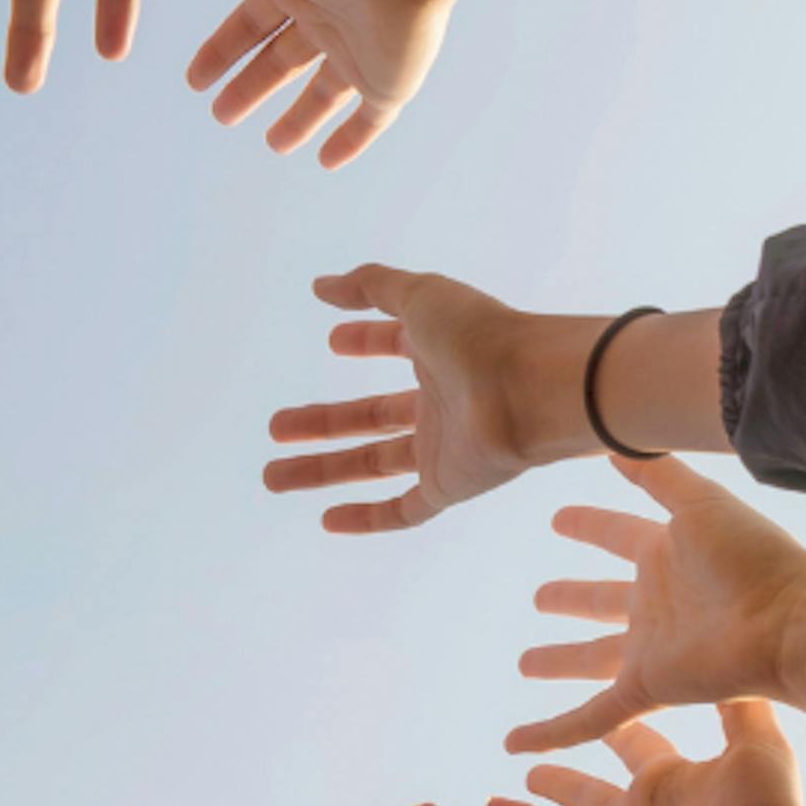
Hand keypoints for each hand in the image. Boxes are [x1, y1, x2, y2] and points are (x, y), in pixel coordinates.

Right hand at [159, 0, 519, 167]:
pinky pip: (370, 120)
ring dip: (299, 118)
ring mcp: (362, 49)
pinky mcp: (390, 80)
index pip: (251, 23)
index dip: (222, 50)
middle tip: (221, 115)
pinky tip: (327, 161)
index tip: (196, 80)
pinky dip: (351, 140)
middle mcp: (329, 14)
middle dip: (252, 87)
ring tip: (274, 144)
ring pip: (325, 92)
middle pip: (283, 60)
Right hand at [261, 265, 588, 534]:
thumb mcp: (421, 296)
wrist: (534, 390)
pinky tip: (326, 519)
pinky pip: (403, 509)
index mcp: (439, 350)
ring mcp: (443, 446)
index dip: (365, 339)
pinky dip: (366, 517)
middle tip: (275, 425)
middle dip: (321, 421)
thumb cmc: (482, 335)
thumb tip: (322, 286)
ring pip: (371, 463)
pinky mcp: (448, 485)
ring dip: (322, 469)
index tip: (333, 339)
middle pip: (368, 415)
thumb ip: (371, 287)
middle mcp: (439, 400)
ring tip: (271, 475)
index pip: (395, 343)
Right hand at [515, 454, 805, 753]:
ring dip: (559, 663)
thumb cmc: (755, 558)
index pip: (616, 535)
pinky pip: (588, 718)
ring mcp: (650, 649)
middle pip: (600, 601)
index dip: (588, 525)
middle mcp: (656, 603)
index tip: (557, 519)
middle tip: (537, 597)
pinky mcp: (647, 688)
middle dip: (570, 599)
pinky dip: (551, 733)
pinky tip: (516, 742)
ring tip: (525, 662)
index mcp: (667, 555)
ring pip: (591, 660)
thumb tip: (613, 445)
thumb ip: (657, 474)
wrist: (792, 623)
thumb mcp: (699, 502)